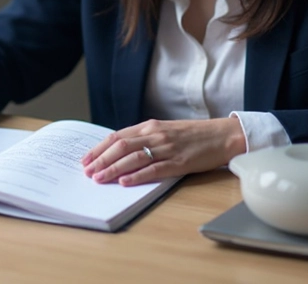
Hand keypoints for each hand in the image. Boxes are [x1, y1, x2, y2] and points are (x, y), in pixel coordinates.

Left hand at [80, 117, 246, 185]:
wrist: (222, 135)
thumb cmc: (193, 135)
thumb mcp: (165, 130)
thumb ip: (144, 138)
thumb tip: (120, 151)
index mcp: (150, 126)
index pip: (117, 137)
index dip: (99, 148)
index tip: (85, 159)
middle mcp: (155, 135)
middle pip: (120, 146)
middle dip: (100, 160)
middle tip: (87, 172)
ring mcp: (167, 148)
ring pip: (133, 158)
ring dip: (113, 169)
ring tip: (99, 179)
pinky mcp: (179, 162)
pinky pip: (154, 169)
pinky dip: (137, 176)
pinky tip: (125, 182)